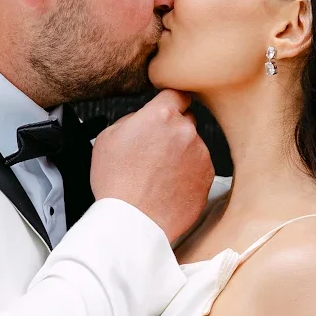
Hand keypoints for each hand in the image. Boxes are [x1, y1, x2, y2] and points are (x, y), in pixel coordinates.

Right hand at [89, 90, 214, 242]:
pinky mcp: (208, 178)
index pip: (176, 93)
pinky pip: (199, 168)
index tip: (168, 109)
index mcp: (161, 116)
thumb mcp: (107, 139)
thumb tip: (144, 119)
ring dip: (181, 154)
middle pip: (186, 120)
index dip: (170, 102)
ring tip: (158, 175)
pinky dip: (188, 174)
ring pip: (193, 146)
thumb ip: (132, 120)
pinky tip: (168, 186)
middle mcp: (186, 131)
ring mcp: (201, 155)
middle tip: (155, 150)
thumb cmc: (116, 184)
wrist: (134, 223)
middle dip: (174, 130)